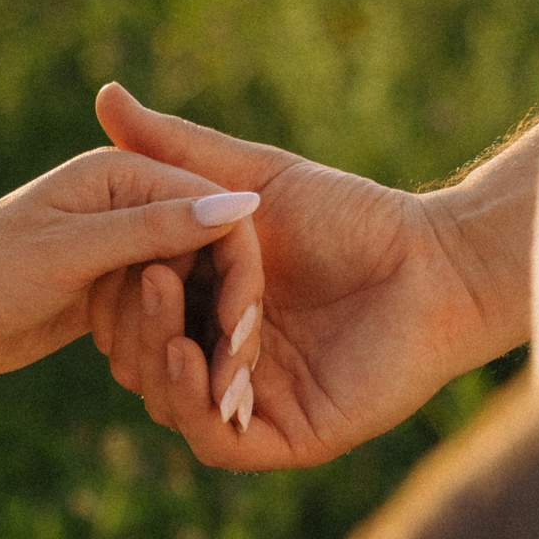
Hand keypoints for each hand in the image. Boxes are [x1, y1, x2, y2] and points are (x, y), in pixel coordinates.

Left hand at [0, 148, 265, 382]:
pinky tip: (152, 377)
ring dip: (185, 336)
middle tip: (226, 378)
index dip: (237, 268)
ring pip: (185, 292)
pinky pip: (155, 317)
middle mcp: (129, 206)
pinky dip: (158, 345)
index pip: (214, 210)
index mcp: (123, 174)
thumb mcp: (72, 252)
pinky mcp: (106, 293)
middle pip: (207, 254)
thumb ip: (154, 229)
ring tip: (189, 385)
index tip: (243, 328)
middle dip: (215, 312)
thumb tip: (239, 204)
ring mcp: (118, 251)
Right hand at [90, 84, 533, 468]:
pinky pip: (219, 441)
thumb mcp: (248, 175)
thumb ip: (175, 148)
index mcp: (209, 314)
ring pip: (175, 406)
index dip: (117, 294)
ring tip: (163, 311)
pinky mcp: (290, 438)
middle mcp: (226, 365)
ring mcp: (256, 405)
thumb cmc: (351, 216)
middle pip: (146, 366)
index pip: (136, 321)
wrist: (432, 261)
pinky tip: (190, 357)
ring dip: (159, 363)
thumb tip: (105, 96)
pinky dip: (195, 405)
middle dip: (137, 327)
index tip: (114, 252)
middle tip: (146, 279)